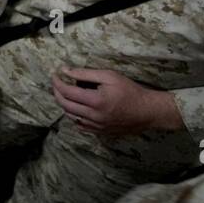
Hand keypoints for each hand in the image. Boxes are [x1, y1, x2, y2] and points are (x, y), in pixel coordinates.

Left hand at [51, 67, 183, 136]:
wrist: (149, 111)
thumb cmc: (131, 91)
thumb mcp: (109, 76)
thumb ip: (85, 74)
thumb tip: (65, 70)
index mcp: (95, 101)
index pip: (66, 92)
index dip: (57, 82)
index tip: (55, 74)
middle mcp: (93, 116)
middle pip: (65, 105)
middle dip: (57, 92)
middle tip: (58, 83)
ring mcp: (96, 126)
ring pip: (70, 116)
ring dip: (65, 104)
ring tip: (67, 93)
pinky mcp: (100, 132)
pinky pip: (80, 124)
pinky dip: (74, 115)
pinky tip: (78, 106)